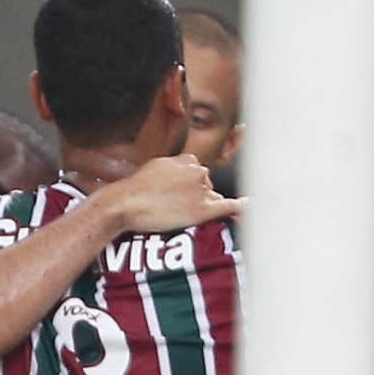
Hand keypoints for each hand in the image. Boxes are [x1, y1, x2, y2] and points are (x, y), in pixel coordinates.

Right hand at [101, 153, 234, 234]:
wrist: (126, 204)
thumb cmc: (135, 188)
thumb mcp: (156, 167)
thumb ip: (175, 167)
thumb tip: (186, 170)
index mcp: (188, 161)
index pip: (198, 174)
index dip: (189, 187)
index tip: (179, 194)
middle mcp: (199, 173)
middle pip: (207, 186)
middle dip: (196, 196)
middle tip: (173, 206)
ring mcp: (202, 191)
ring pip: (212, 198)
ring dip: (200, 206)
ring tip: (176, 213)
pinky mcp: (202, 209)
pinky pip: (227, 206)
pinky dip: (240, 207)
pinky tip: (248, 206)